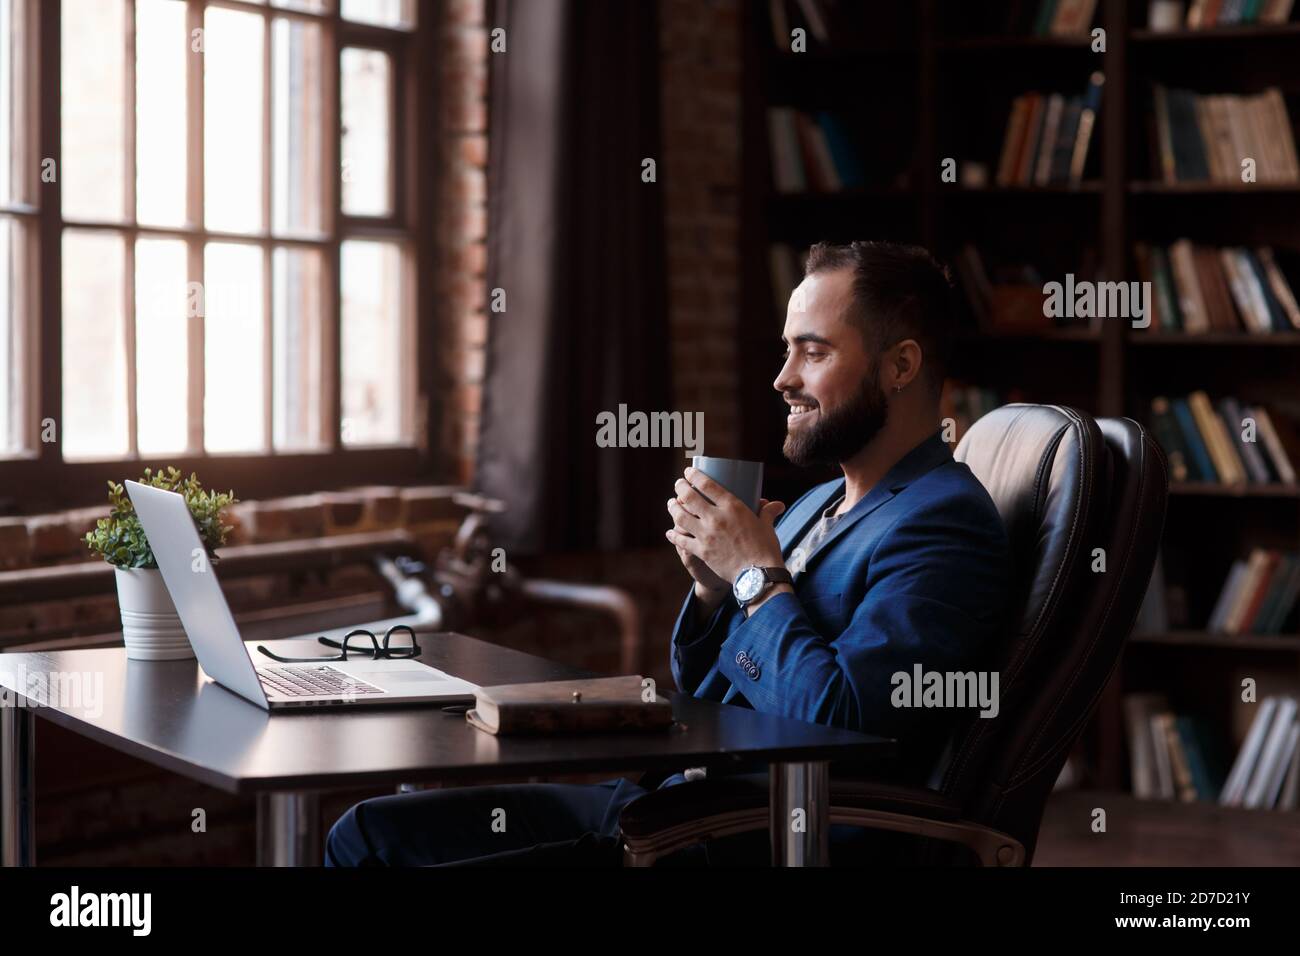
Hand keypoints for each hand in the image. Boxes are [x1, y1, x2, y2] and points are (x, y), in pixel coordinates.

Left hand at [665, 466, 784, 587]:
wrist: (759, 574)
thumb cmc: (765, 548)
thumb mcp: (766, 525)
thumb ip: (768, 512)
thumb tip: (777, 504)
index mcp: (732, 507)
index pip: (707, 485)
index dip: (694, 475)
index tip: (688, 472)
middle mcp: (716, 518)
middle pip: (689, 497)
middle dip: (680, 488)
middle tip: (678, 485)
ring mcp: (706, 535)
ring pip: (681, 517)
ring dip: (673, 508)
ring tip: (671, 504)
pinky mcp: (702, 551)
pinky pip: (682, 541)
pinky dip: (674, 535)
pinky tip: (670, 532)